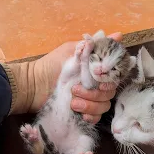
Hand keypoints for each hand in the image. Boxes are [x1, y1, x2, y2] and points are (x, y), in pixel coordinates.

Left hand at [8, 32, 122, 123]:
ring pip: (104, 106)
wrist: (34, 85)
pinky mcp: (83, 113)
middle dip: (94, 94)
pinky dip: (91, 116)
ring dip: (90, 105)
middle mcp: (95, 86)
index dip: (110, 80)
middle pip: (109, 93)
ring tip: (72, 102)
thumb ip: (93, 45)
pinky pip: (96, 118)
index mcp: (94, 72)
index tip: (100, 81)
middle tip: (75, 89)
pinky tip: (81, 114)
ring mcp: (90, 101)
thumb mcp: (71, 51)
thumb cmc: (52, 66)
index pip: (113, 77)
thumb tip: (119, 35)